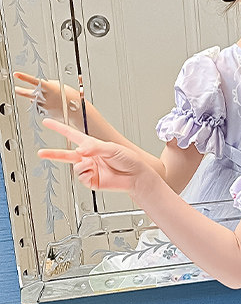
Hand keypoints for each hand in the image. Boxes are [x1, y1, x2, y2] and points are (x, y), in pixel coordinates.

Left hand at [13, 72, 85, 126]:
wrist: (78, 112)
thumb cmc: (72, 98)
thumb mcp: (61, 86)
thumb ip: (49, 84)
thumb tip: (43, 85)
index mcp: (49, 88)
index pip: (34, 81)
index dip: (24, 77)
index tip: (16, 74)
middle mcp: (45, 98)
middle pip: (28, 93)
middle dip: (21, 90)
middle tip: (16, 88)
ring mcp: (44, 106)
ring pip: (35, 100)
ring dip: (37, 99)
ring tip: (45, 98)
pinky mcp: (46, 113)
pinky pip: (41, 107)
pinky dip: (44, 105)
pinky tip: (51, 105)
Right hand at [38, 118, 154, 195]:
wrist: (136, 177)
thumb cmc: (129, 160)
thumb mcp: (112, 148)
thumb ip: (94, 148)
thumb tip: (79, 151)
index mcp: (92, 145)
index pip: (72, 134)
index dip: (59, 128)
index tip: (47, 122)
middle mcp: (89, 157)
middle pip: (66, 154)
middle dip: (53, 153)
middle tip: (41, 153)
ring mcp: (89, 169)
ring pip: (75, 166)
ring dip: (81, 165)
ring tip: (92, 165)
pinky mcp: (91, 180)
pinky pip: (81, 177)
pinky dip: (86, 174)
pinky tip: (94, 172)